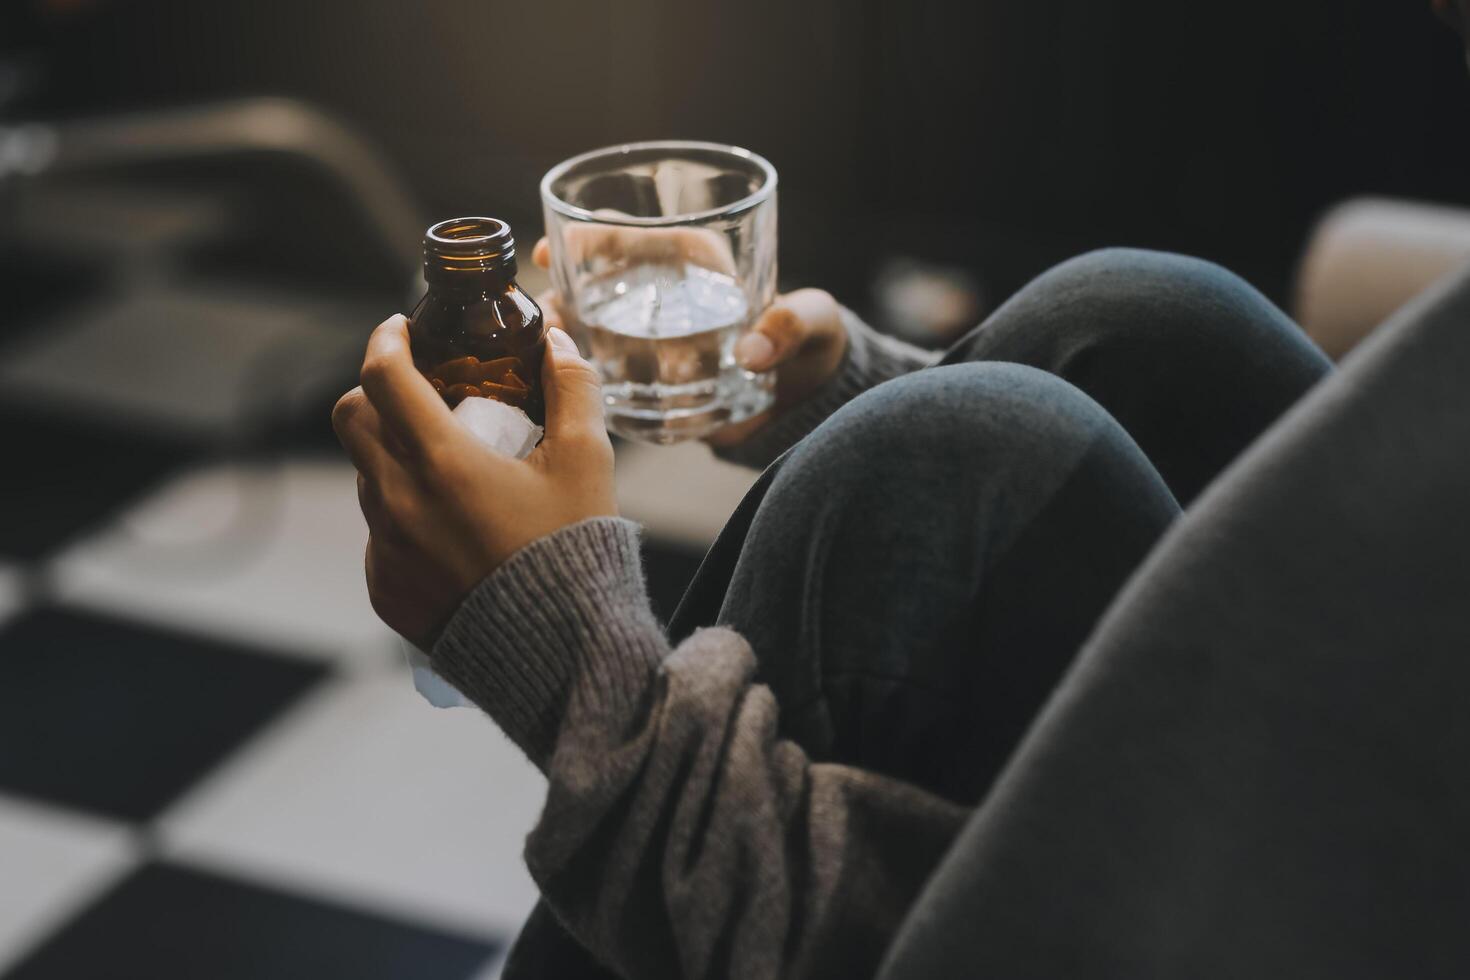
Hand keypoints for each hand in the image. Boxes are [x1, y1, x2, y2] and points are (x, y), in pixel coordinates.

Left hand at [332, 315, 615, 646]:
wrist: (560, 654)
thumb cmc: (574, 551)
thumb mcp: (587, 463)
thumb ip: (572, 389)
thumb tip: (558, 341)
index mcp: (442, 462)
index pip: (383, 376)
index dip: (385, 339)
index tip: (400, 328)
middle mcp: (397, 502)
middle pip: (352, 419)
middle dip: (379, 392)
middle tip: (419, 391)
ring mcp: (384, 550)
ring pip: (369, 478)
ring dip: (398, 458)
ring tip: (454, 473)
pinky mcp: (384, 588)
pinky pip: (380, 534)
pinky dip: (406, 518)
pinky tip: (455, 533)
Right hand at [530, 236, 847, 447]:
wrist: (806, 403)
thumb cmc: (812, 344)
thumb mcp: (814, 323)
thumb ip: (791, 326)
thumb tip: (752, 353)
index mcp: (699, 262)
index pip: (639, 236)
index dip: (595, 236)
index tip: (560, 246)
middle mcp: (667, 297)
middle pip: (602, 282)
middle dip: (568, 290)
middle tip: (549, 306)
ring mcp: (654, 341)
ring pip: (597, 329)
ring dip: (572, 336)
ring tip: (557, 350)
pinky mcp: (653, 383)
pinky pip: (613, 377)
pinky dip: (591, 383)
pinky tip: (572, 390)